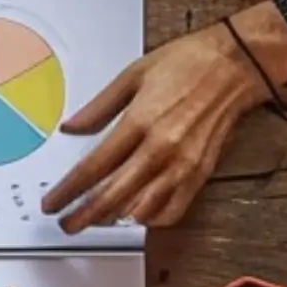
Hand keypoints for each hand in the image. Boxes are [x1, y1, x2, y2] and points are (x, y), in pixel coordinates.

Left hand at [41, 11, 283, 229]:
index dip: (67, 191)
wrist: (234, 64)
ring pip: (140, 209)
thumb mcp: (132, 74)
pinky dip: (151, 218)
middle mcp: (160, 148)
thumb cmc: (188, 63)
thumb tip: (71, 128)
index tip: (52, 203)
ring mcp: (182, 164)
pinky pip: (172, 210)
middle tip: (66, 223)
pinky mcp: (200, 173)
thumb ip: (98, 107)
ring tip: (94, 220)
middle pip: (112, 196)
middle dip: (83, 215)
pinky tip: (136, 214)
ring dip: (113, 219)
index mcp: (139, 121)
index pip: (93, 169)